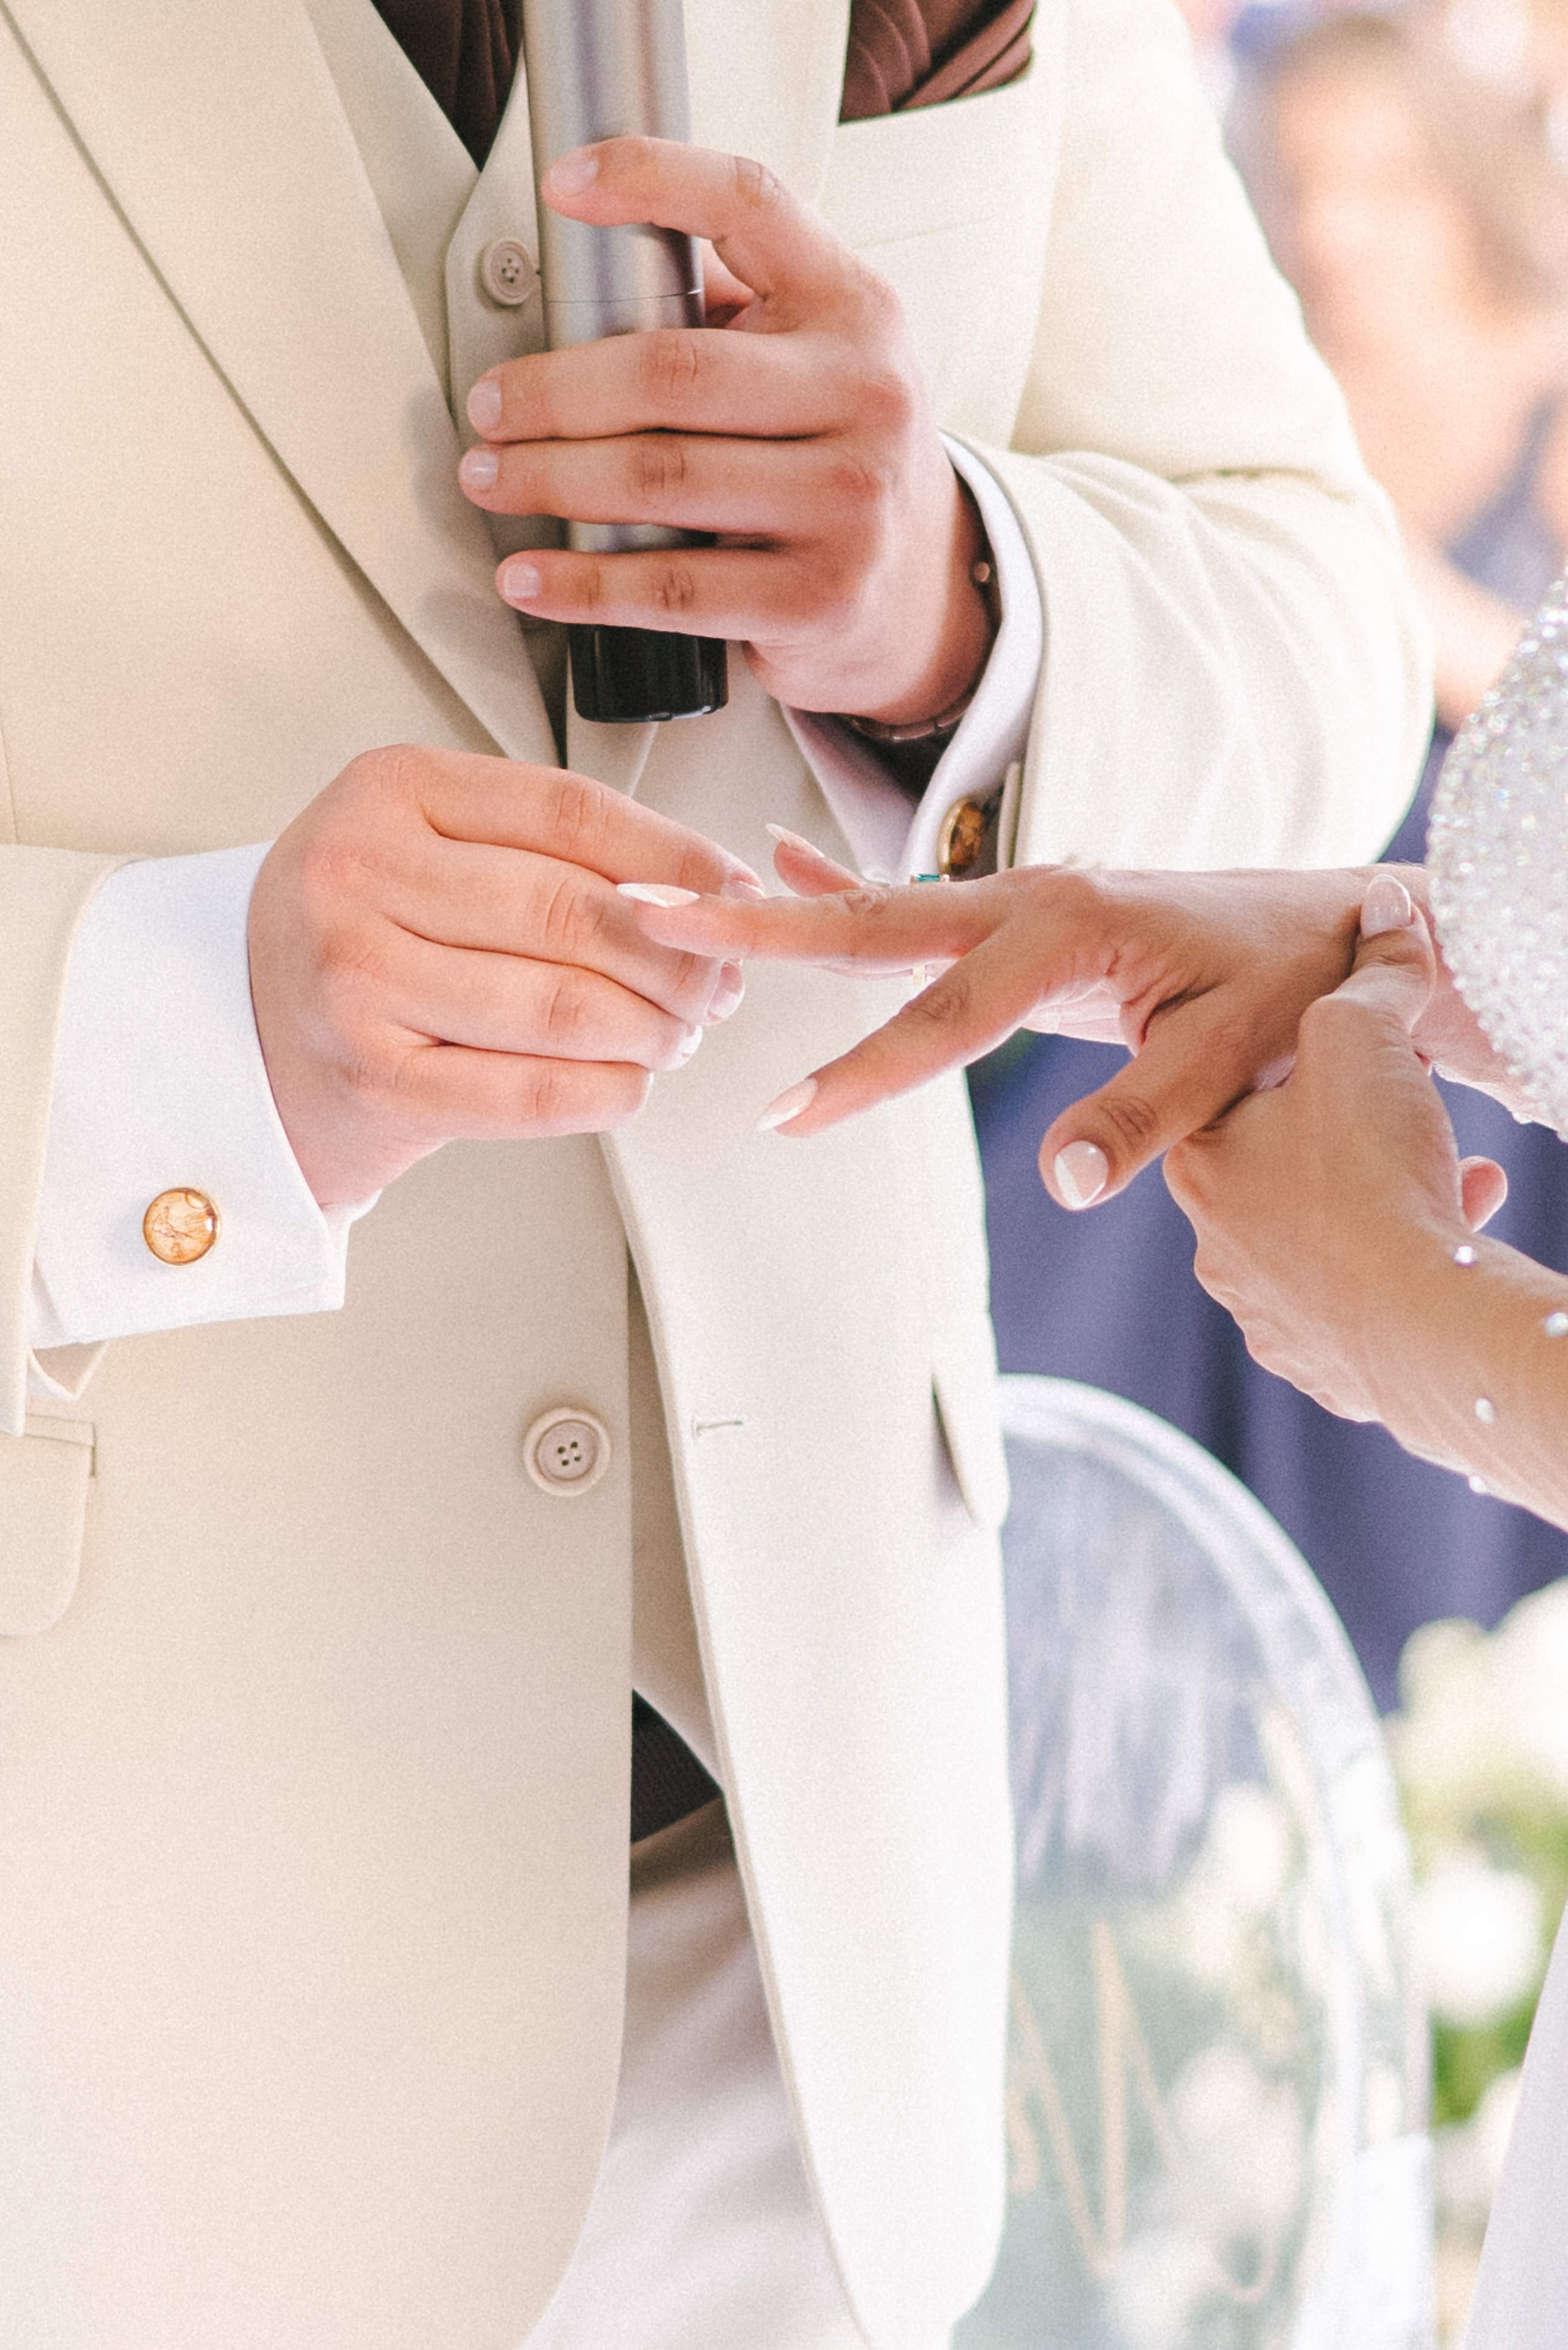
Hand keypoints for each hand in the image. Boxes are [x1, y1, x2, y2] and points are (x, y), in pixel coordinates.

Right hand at [247, 745, 758, 1204]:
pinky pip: (531, 1094)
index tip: (733, 893)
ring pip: (564, 1007)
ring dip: (651, 1031)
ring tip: (675, 1036)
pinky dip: (607, 1092)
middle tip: (718, 987)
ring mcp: (357, 981)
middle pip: (576, 914)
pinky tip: (629, 1082)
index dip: (677, 857)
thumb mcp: (435, 849)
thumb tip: (708, 890)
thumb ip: (552, 853)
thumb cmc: (369, 937)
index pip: (572, 813)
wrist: (247, 1041)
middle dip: (677, 960)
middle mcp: (359, 873)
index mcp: (390, 791)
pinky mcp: (372, 1081)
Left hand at [457, 137, 993, 724]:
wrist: (922, 589)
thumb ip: (730, 311)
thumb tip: (584, 284)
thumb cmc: (835, 458)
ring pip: (659, 479)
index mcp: (853, 308)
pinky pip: (670, 587)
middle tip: (490, 407)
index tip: (562, 183)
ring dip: (548, 481)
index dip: (650, 178)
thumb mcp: (815, 359)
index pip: (751, 204)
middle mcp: (866, 395)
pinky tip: (530, 576)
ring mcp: (849, 502)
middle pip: (670, 370)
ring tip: (490, 479)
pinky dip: (583, 583)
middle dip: (551, 392)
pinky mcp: (818, 597)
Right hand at [625, 837, 1383, 1199]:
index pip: (944, 1016)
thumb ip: (1149, 1118)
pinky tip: (783, 866)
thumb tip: (1064, 1185)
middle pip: (870, 923)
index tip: (788, 1113)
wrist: (1327, 924)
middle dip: (759, 925)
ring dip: (780, 904)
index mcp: (1069, 931)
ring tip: (681, 892)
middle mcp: (1027, 899)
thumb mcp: (1238, 1059)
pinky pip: (909, 901)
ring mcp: (1015, 899)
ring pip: (877, 906)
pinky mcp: (1016, 914)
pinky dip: (841, 884)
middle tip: (659, 912)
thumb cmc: (1288, 985)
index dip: (863, 1072)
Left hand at [1163, 889, 1505, 1422]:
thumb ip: (1373, 967)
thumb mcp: (1363, 1034)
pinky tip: (1454, 1225)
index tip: (1344, 1048)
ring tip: (1447, 1167)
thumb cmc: (1372, 1169)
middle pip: (1280, 1164)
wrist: (1420, 1320)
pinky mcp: (1325, 1363)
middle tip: (1404, 1110)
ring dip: (1383, 1193)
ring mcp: (1268, 1313)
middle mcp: (1218, 1246)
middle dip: (1345, 1130)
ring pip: (1325, 1232)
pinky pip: (1360, 1297)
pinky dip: (1401, 1256)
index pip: (1225, 1090)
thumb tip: (1383, 904)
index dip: (1292, 1058)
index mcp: (1201, 1164)